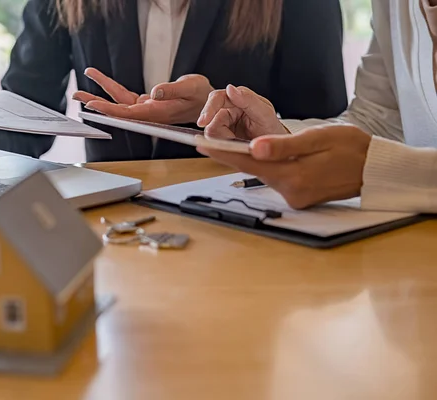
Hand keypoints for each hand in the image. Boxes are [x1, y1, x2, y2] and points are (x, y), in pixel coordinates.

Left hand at [73, 68, 213, 123]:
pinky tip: (100, 80)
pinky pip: (125, 96)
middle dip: (96, 104)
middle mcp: (148, 114)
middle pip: (117, 110)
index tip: (94, 106)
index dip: (110, 110)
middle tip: (77, 97)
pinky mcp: (146, 103)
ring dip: (99, 96)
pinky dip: (111, 89)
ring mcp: (146, 109)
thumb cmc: (200, 95)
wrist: (206, 102)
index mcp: (157, 113)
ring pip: (118, 103)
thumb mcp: (190, 87)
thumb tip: (155, 92)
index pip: (128, 114)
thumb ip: (172, 90)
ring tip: (80, 91)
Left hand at [197, 125, 371, 208]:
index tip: (201, 144)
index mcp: (294, 175)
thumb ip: (285, 146)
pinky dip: (269, 168)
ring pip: (264, 175)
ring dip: (253, 161)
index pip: (249, 162)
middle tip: (208, 141)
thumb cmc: (351, 147)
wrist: (374, 168)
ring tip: (237, 145)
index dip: (222, 152)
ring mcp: (295, 199)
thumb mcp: (318, 139)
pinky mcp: (300, 200)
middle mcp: (291, 192)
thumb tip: (254, 148)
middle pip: (253, 170)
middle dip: (232, 155)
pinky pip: (277, 181)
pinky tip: (267, 156)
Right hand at [198, 84, 287, 139]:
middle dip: (218, 130)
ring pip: (210, 131)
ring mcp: (224, 123)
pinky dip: (222, 145)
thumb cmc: (272, 129)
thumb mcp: (265, 114)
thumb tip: (230, 89)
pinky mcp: (221, 136)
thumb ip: (248, 100)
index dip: (208, 109)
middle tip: (229, 138)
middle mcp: (229, 108)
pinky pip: (213, 141)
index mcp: (239, 98)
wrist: (275, 149)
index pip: (217, 98)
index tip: (203, 122)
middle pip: (209, 118)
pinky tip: (234, 143)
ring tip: (238, 140)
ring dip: (222, 139)